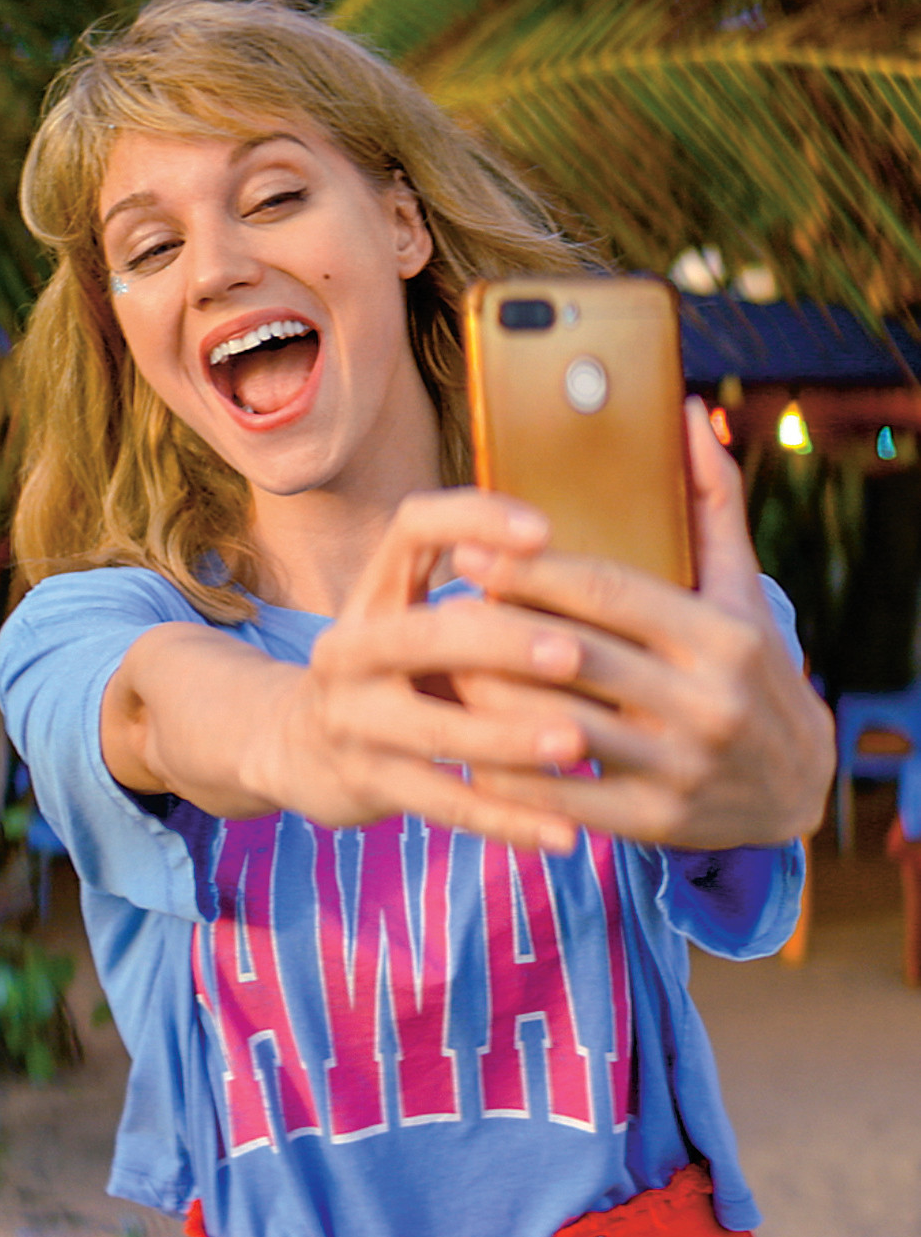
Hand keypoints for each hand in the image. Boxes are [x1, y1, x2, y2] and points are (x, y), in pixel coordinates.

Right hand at [260, 489, 585, 850]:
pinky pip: (444, 804)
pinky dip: (507, 822)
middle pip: (425, 633)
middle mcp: (349, 649)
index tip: (544, 532)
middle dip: (504, 642)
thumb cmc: (391, 674)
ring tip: (578, 743)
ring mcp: (351, 720)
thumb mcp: (413, 622)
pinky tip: (563, 836)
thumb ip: (479, 599)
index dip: (474, 520)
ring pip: (436, 730)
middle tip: (575, 653)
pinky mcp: (365, 782)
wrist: (295, 748)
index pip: (412, 528)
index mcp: (372, 593)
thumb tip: (585, 578)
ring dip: (510, 737)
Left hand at [447, 398, 835, 848]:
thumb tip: (690, 414)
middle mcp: (707, 702)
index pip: (608, 591)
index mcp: (723, 636)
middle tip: (437, 604)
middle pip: (573, 656)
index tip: (467, 549)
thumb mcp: (743, 590)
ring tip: (440, 666)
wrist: (800, 786)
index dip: (530, 569)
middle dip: (496, 628)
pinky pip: (561, 794)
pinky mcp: (657, 822)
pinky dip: (507, 770)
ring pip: (557, 726)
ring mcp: (682, 768)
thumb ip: (712, 504)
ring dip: (489, 697)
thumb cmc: (755, 670)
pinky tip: (466, 744)